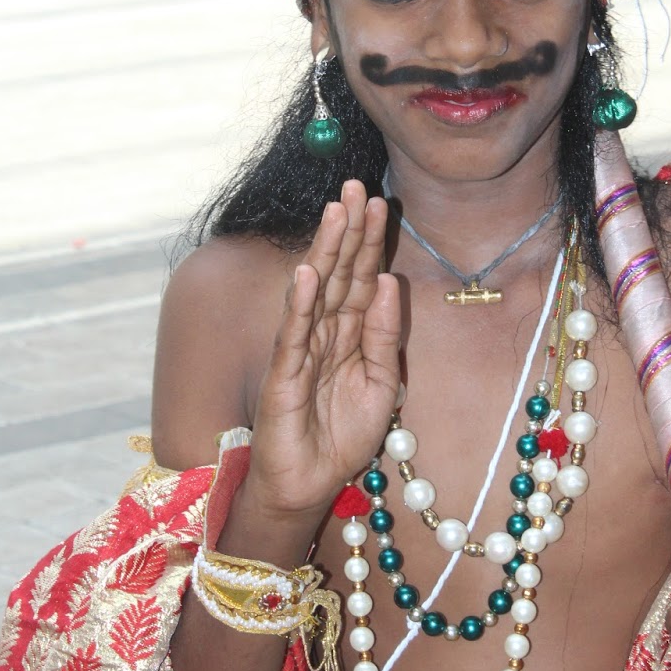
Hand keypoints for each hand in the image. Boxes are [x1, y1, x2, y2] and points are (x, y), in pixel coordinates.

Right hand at [245, 180, 400, 521]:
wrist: (310, 485)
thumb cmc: (342, 437)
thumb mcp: (382, 385)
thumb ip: (384, 335)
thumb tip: (387, 281)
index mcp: (350, 332)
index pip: (360, 275)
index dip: (368, 239)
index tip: (378, 199)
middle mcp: (324, 332)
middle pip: (338, 271)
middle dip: (348, 229)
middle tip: (355, 185)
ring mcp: (300, 350)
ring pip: (316, 291)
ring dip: (325, 251)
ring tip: (335, 212)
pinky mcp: (283, 375)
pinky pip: (293, 334)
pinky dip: (300, 303)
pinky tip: (306, 273)